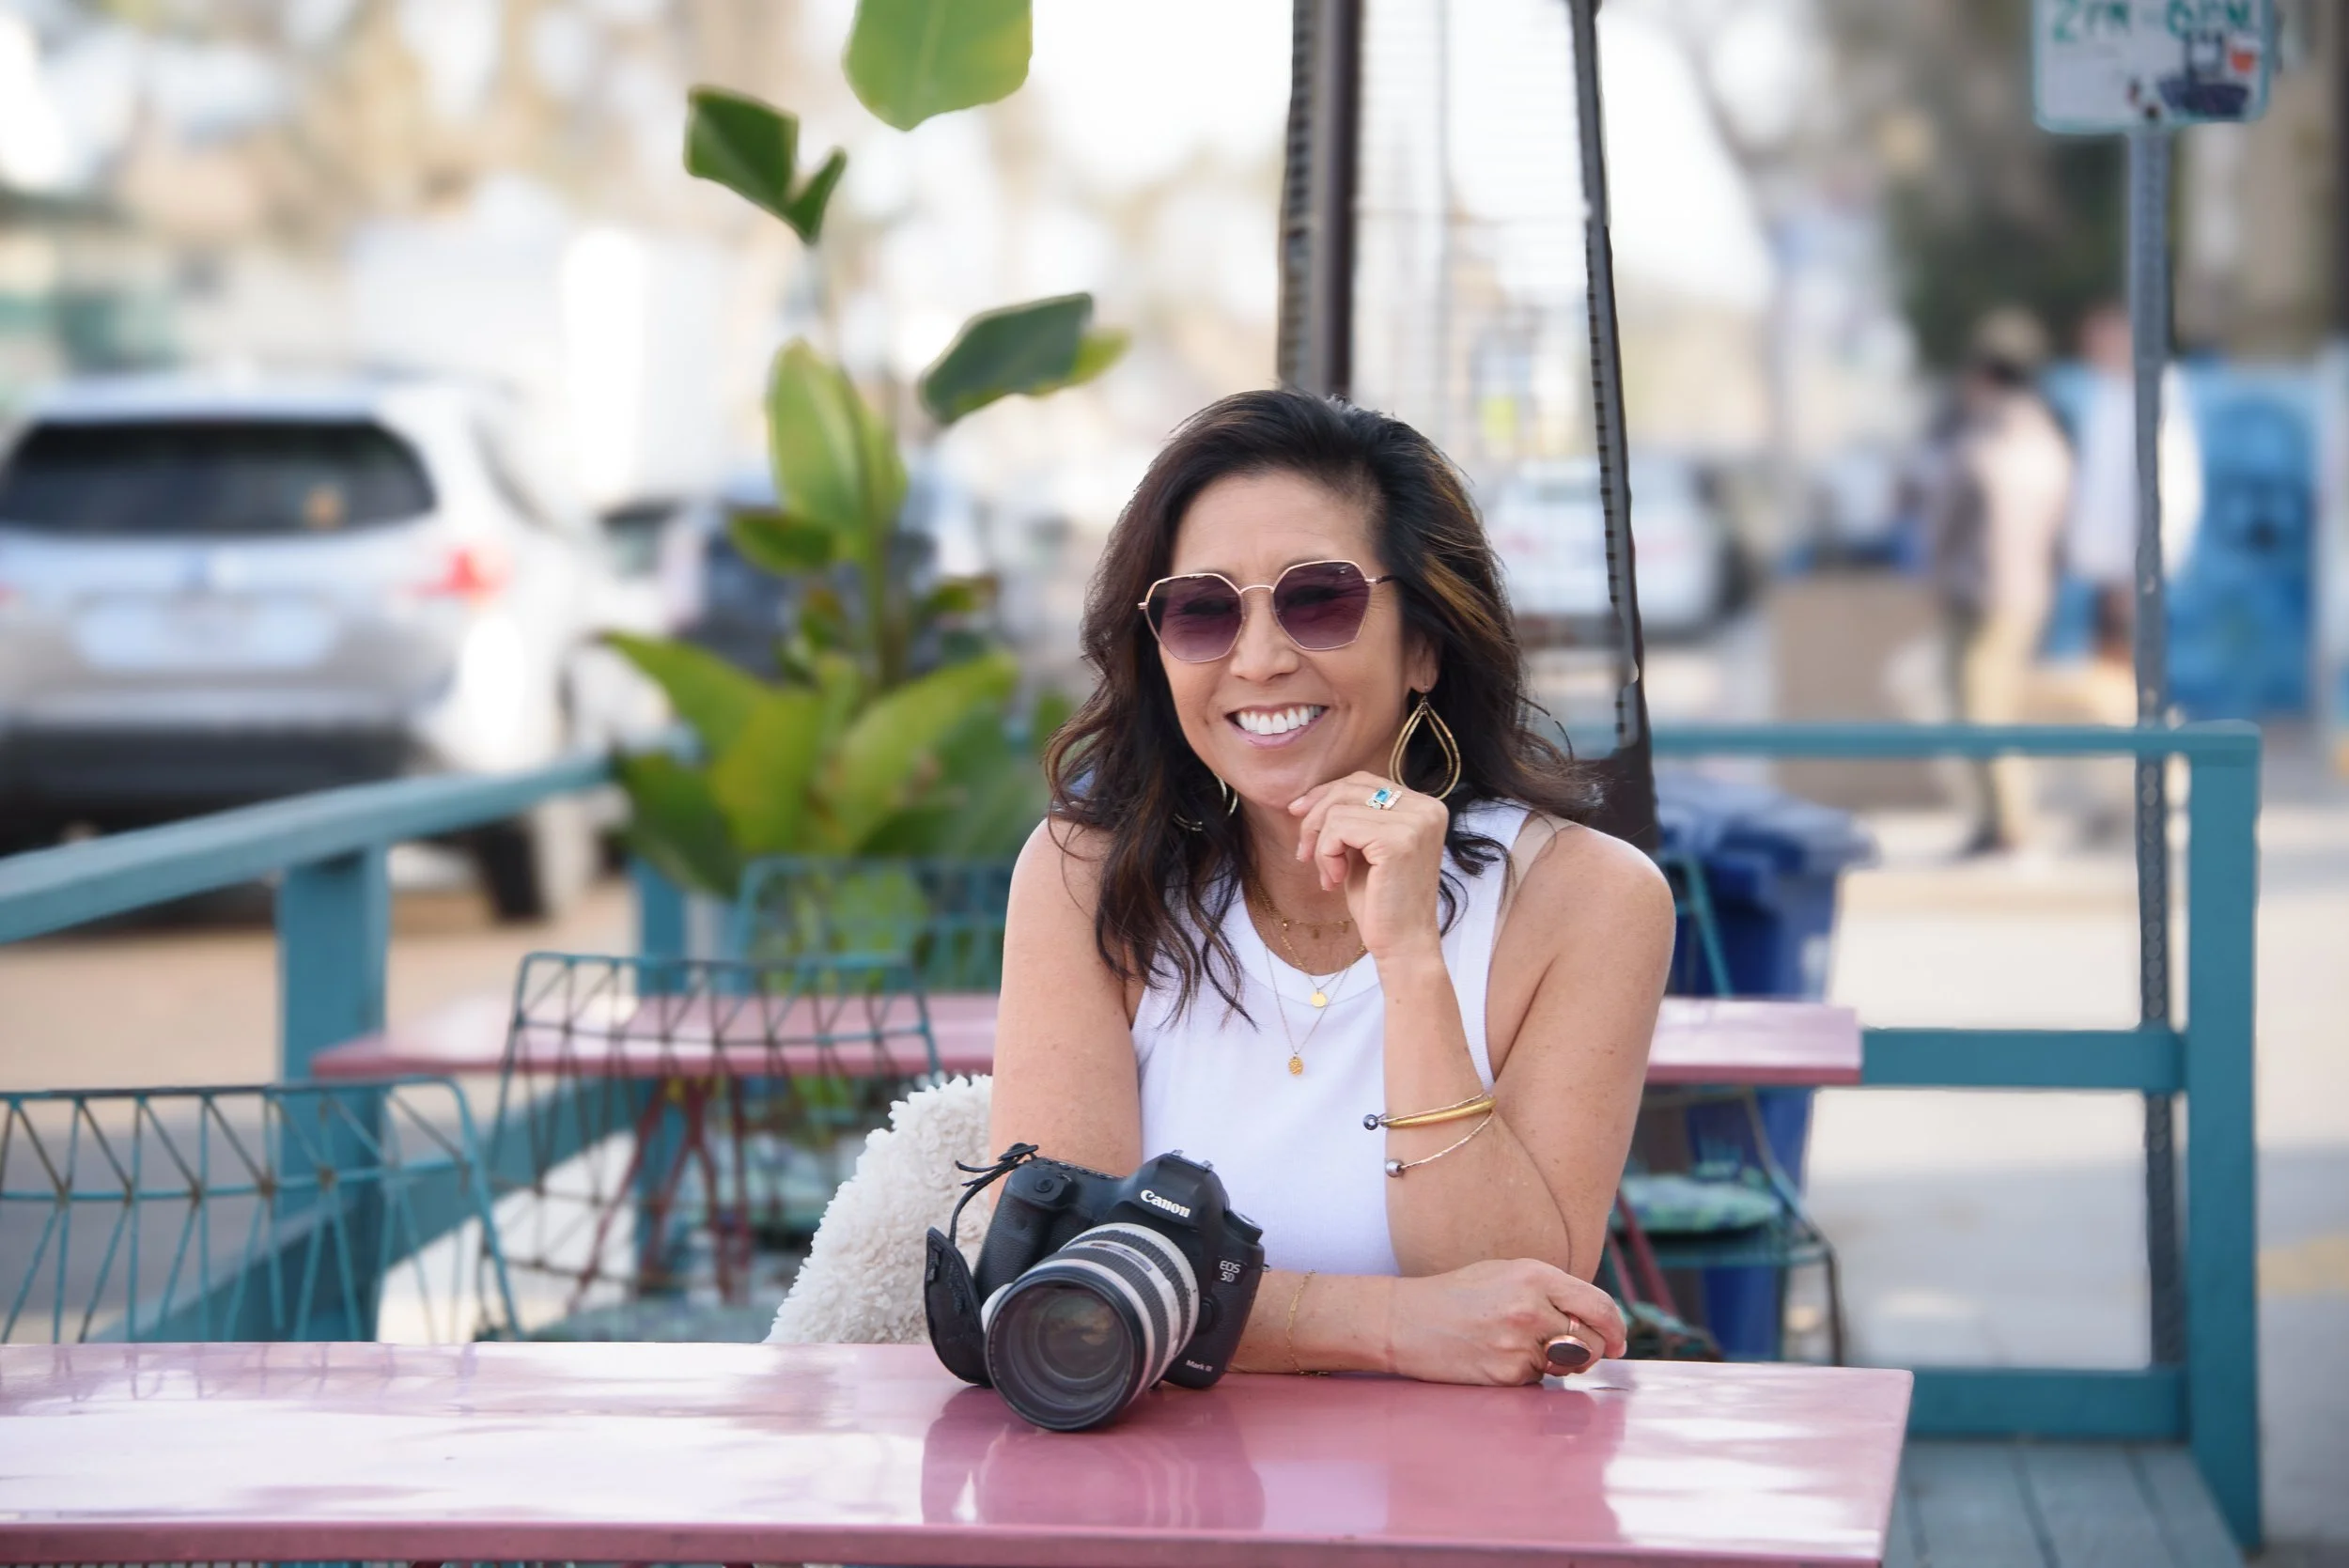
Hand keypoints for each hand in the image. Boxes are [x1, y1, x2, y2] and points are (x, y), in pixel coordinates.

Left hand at [1288, 771, 1447, 963]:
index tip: (1298, 815)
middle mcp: (1427, 808)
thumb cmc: (1381, 902)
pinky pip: (1339, 829)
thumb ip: (1351, 819)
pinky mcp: (1398, 841)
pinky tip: (1335, 880)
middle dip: (1316, 818)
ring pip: (1339, 809)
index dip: (1326, 794)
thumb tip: (1304, 799)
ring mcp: (1415, 823)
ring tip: (1329, 876)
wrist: (1403, 944)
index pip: (1364, 780)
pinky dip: (1326, 854)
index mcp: (1424, 806)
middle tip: (1304, 854)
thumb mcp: (1364, 849)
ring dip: (1321, 845)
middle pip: (1349, 788)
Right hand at [1385, 1258, 1628, 1384]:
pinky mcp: (1506, 1374)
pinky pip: (1537, 1381)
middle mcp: (1530, 1307)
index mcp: (1533, 1275)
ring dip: (1557, 1364)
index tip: (1619, 1341)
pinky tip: (1497, 1360)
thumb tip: (1596, 1322)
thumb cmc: (1456, 1295)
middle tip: (1573, 1352)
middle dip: (1591, 1350)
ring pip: (1567, 1365)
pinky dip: (1527, 1376)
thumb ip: (1550, 1291)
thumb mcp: (1505, 1274)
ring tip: (1519, 1348)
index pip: (1598, 1304)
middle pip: (1592, 1341)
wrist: (1404, 1321)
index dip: (1616, 1327)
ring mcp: (1518, 1343)